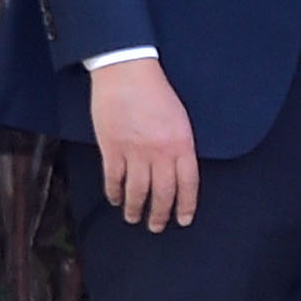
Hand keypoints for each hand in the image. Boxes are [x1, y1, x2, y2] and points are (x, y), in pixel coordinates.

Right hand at [92, 53, 201, 230]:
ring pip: (136, 191)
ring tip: (133, 218)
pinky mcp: (111, 148)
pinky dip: (114, 192)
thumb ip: (180, 146)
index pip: (188, 184)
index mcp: (182, 144)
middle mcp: (160, 153)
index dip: (186, 205)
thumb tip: (177, 173)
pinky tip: (114, 199)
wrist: (127, 73)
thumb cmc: (156, 93)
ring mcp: (134, 152)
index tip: (183, 220)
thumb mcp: (180, 120)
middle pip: (162, 193)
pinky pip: (113, 178)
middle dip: (159, 214)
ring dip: (135, 208)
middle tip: (156, 227)